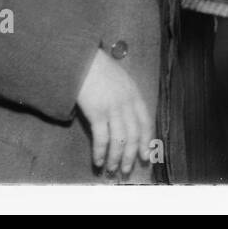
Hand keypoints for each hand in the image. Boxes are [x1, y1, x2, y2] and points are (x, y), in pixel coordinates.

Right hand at [76, 48, 153, 174]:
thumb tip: (126, 118)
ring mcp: (113, 108)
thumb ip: (126, 97)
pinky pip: (102, 138)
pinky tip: (98, 161)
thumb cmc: (97, 68)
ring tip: (113, 170)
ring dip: (116, 158)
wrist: (80, 58)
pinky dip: (101, 152)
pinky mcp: (97, 112)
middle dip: (131, 155)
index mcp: (135, 94)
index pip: (147, 122)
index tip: (145, 156)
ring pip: (119, 140)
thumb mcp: (120, 79)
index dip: (146, 142)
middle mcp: (127, 103)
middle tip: (126, 170)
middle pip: (134, 135)